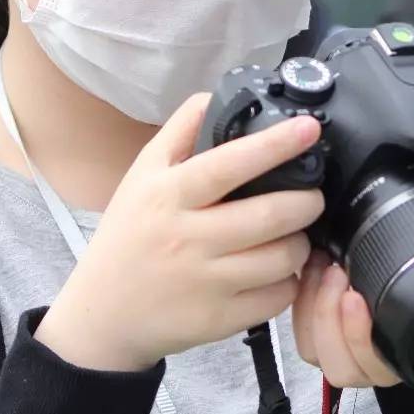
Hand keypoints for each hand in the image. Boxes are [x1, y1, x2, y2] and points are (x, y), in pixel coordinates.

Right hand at [36, 94, 325, 371]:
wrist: (102, 314)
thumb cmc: (129, 236)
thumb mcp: (141, 177)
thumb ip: (179, 132)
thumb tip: (214, 94)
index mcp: (168, 196)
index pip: (229, 164)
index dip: (275, 145)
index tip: (309, 129)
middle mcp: (187, 238)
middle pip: (270, 215)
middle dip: (307, 201)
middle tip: (311, 196)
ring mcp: (205, 283)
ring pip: (283, 258)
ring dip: (301, 242)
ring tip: (293, 234)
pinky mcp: (220, 320)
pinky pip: (278, 296)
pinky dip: (289, 281)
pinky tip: (278, 271)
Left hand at [292, 224, 413, 388]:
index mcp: (411, 356)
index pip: (377, 367)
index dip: (359, 339)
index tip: (358, 298)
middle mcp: (378, 363)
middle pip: (337, 364)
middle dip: (328, 317)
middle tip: (337, 272)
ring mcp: (349, 352)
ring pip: (314, 352)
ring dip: (312, 308)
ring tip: (324, 266)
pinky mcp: (325, 333)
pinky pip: (301, 335)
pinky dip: (299, 303)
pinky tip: (313, 267)